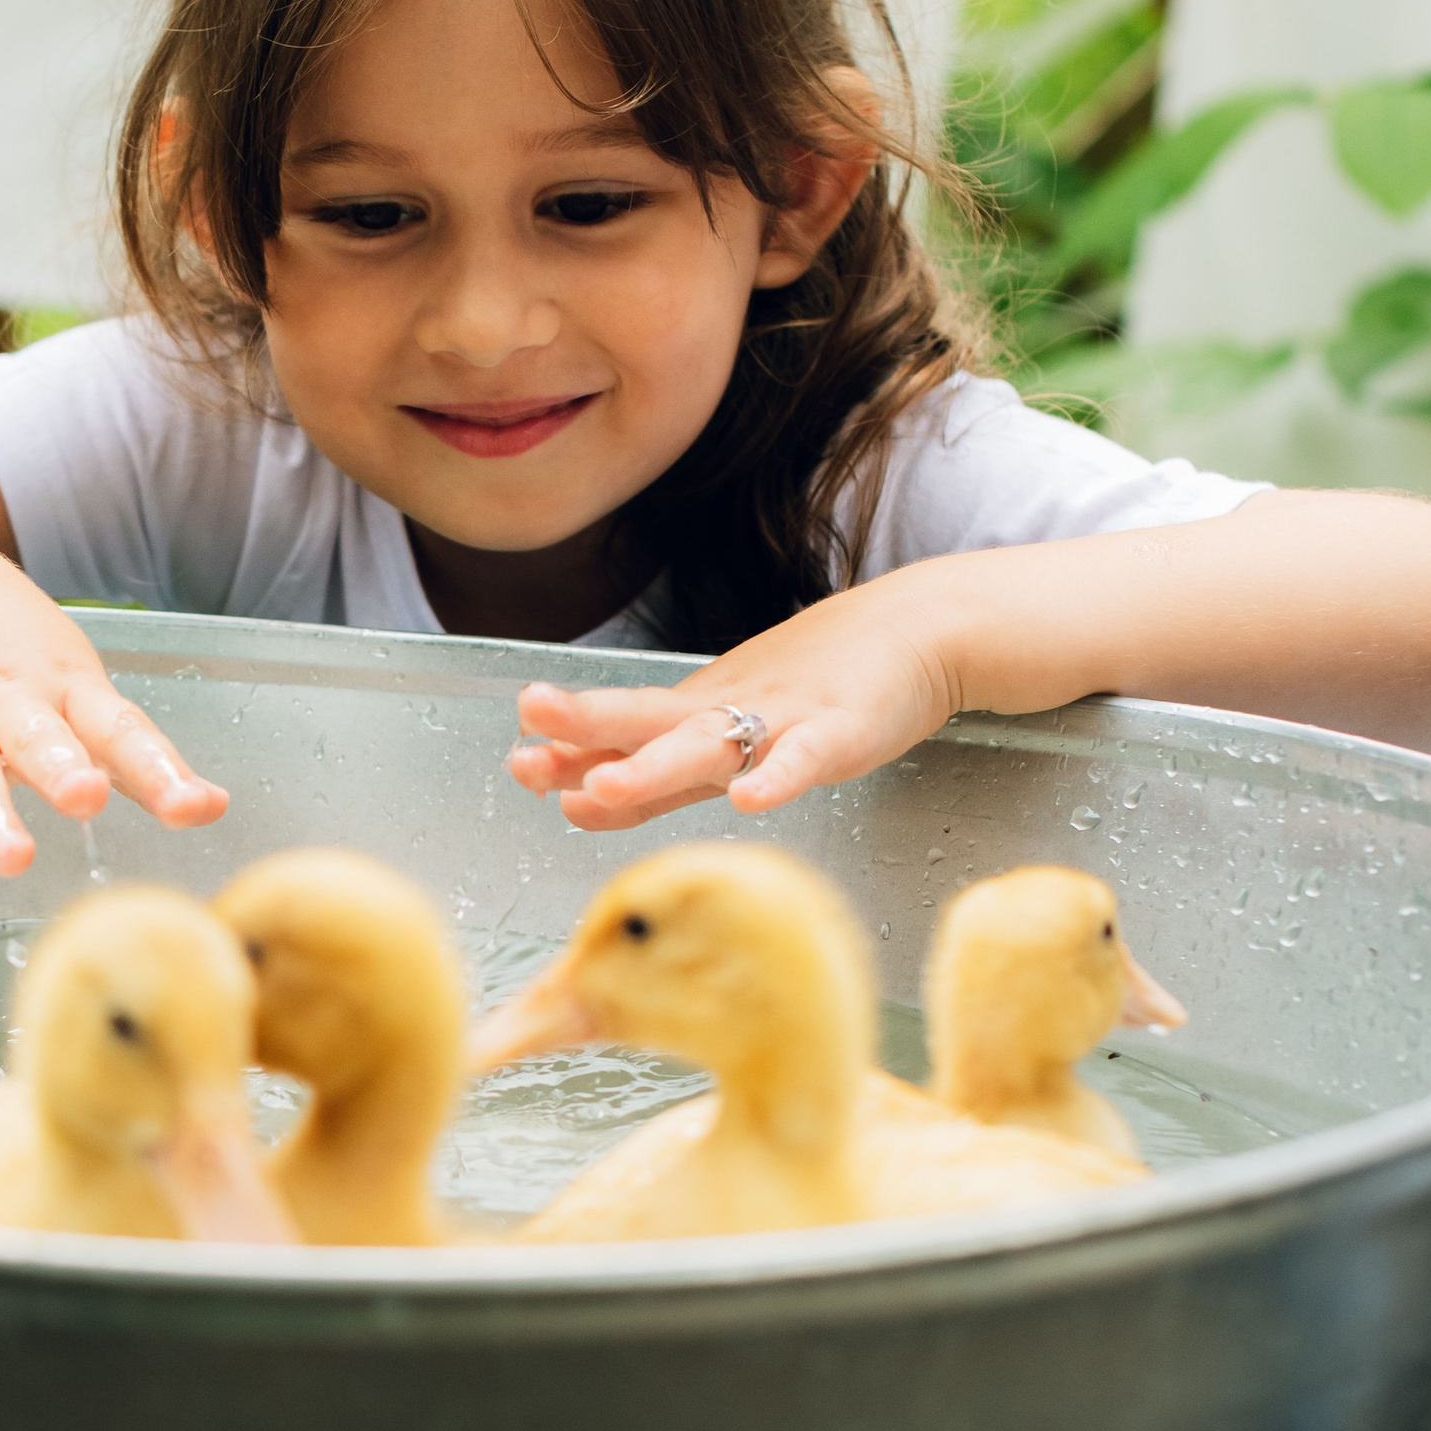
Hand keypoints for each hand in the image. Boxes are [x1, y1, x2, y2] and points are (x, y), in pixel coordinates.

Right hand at [0, 548, 226, 890]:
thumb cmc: (5, 639)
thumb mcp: (73, 678)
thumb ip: (130, 749)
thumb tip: (210, 807)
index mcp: (61, 685)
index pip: (117, 727)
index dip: (157, 767)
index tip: (192, 808)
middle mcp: (4, 698)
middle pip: (36, 735)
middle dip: (62, 767)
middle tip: (86, 797)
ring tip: (11, 857)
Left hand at [508, 578, 959, 832]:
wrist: (915, 629)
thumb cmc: (819, 681)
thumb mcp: (728, 723)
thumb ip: (659, 769)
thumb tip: (575, 795)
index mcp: (698, 713)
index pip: (622, 736)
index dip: (569, 754)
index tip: (516, 764)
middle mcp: (727, 714)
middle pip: (645, 725)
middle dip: (584, 734)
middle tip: (526, 748)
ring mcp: (782, 720)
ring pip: (709, 746)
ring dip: (653, 766)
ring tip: (603, 783)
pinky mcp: (840, 732)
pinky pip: (806, 759)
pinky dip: (778, 779)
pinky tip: (749, 802)